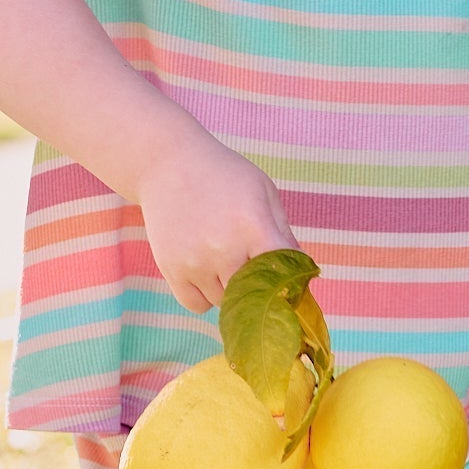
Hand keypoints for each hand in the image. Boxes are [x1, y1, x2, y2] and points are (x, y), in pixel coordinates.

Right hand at [137, 133, 294, 312]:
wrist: (168, 164)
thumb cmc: (224, 176)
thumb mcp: (263, 192)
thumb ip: (283, 232)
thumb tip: (301, 270)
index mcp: (253, 226)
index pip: (283, 272)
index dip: (290, 279)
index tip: (289, 279)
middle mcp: (224, 248)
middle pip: (254, 293)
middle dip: (259, 286)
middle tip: (254, 270)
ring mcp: (195, 262)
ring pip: (226, 302)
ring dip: (231, 291)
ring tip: (225, 261)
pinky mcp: (171, 269)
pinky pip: (197, 305)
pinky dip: (205, 297)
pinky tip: (207, 273)